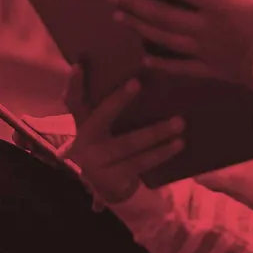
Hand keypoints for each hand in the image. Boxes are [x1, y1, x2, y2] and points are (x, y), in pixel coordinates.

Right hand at [61, 72, 186, 204]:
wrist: (106, 186)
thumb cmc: (110, 144)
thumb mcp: (105, 127)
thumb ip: (112, 107)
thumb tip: (143, 73)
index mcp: (82, 122)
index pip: (73, 100)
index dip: (74, 84)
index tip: (79, 66)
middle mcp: (85, 140)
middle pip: (101, 117)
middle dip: (118, 100)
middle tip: (136, 83)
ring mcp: (96, 161)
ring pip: (128, 143)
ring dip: (156, 132)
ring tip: (179, 122)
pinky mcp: (112, 178)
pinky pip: (141, 162)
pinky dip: (161, 153)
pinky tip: (178, 144)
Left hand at [107, 0, 252, 88]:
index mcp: (218, 3)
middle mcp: (204, 27)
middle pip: (161, 13)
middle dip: (134, 2)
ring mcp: (205, 51)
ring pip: (164, 38)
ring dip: (140, 27)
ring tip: (120, 17)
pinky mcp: (212, 70)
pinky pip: (180, 67)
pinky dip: (161, 62)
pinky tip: (145, 58)